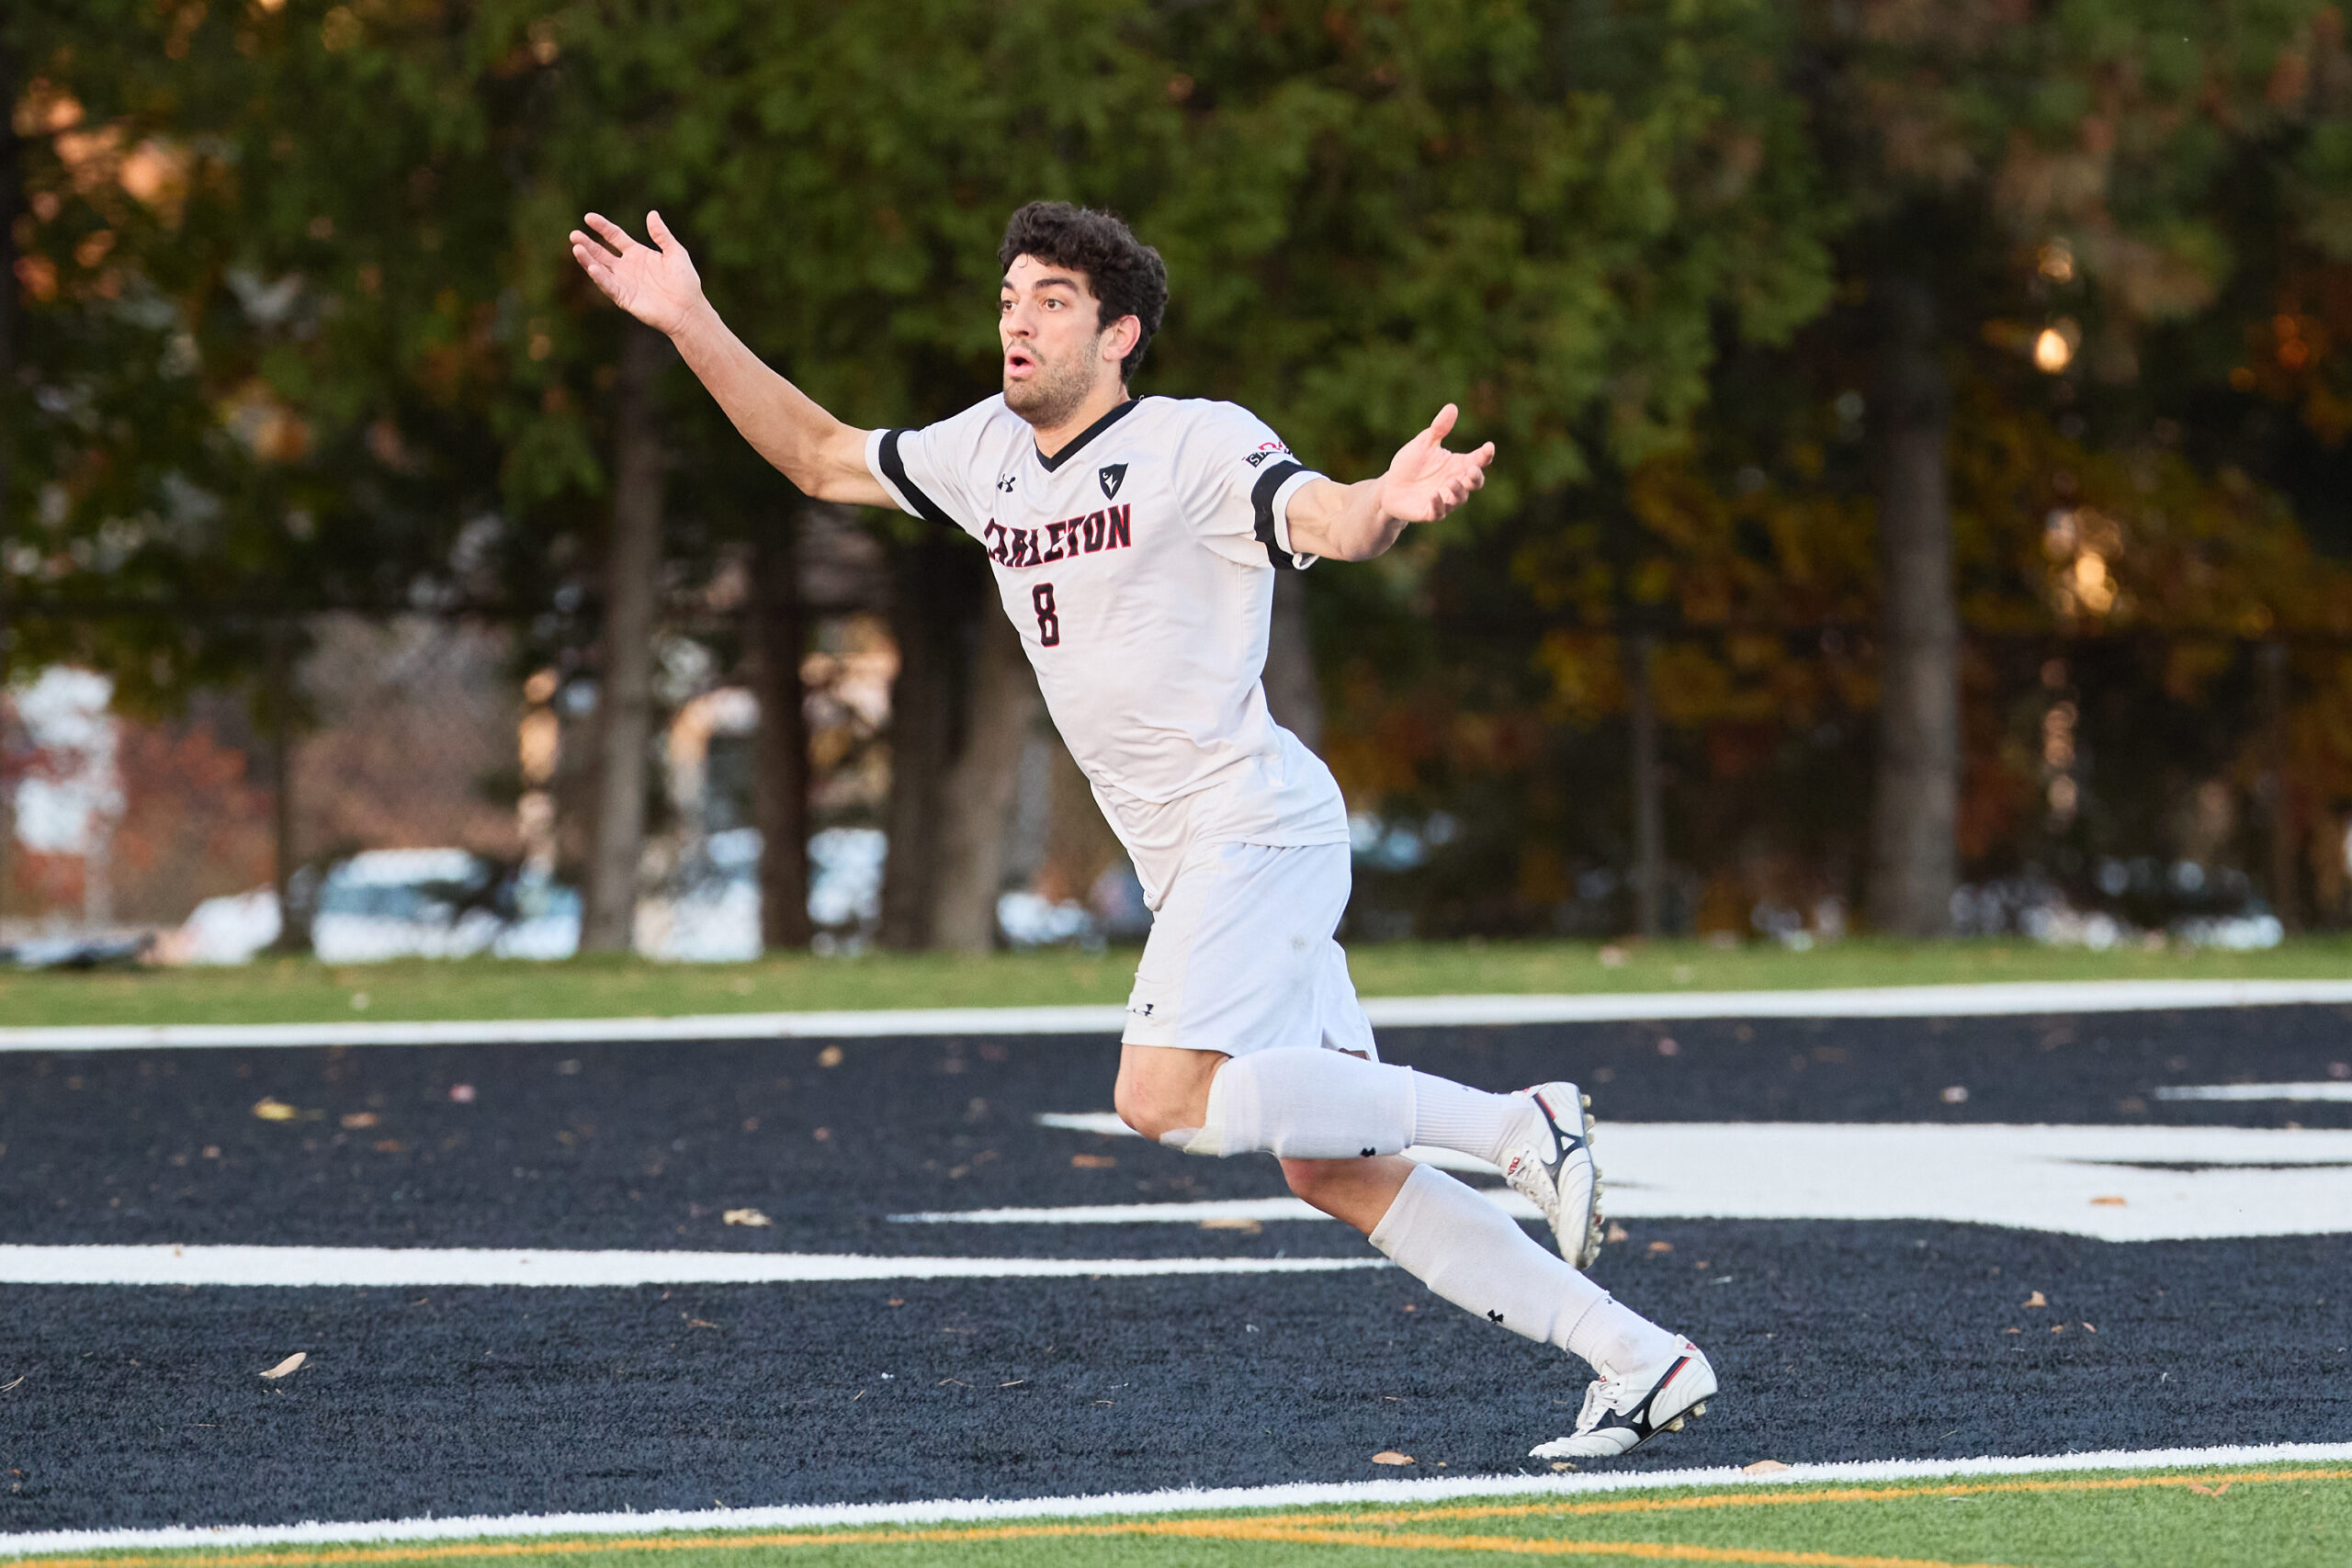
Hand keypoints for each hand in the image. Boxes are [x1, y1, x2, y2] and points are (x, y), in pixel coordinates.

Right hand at [568, 210, 704, 336]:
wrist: (688, 310)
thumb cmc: (685, 282)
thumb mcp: (675, 252)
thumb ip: (661, 235)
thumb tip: (652, 214)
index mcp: (638, 254)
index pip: (615, 237)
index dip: (602, 227)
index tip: (588, 217)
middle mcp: (627, 267)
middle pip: (602, 252)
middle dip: (587, 244)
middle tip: (574, 234)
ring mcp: (624, 283)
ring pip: (600, 268)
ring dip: (587, 259)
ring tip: (576, 248)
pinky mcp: (624, 298)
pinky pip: (609, 286)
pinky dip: (600, 277)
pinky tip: (592, 267)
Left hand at [1375, 404, 1493, 524]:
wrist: (1390, 486)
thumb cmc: (1411, 464)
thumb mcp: (1424, 443)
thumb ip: (1439, 428)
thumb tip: (1452, 407)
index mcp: (1458, 465)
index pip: (1478, 460)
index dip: (1485, 455)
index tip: (1488, 446)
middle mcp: (1455, 483)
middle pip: (1475, 483)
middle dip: (1476, 478)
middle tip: (1472, 470)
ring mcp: (1444, 499)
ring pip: (1459, 499)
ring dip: (1458, 491)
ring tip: (1451, 482)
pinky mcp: (1429, 512)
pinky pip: (1439, 512)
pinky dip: (1438, 505)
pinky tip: (1434, 495)